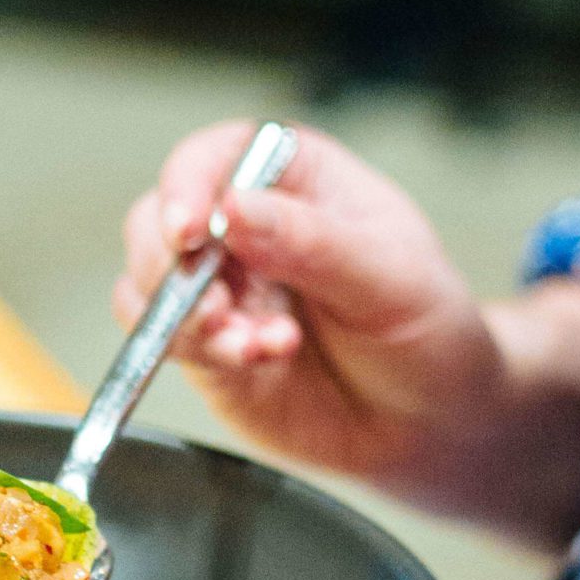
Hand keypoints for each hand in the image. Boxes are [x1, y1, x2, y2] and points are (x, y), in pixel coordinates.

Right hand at [115, 120, 579, 547]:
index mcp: (294, 180)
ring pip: (147, 285)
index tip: (190, 228)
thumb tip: (232, 209)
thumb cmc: (427, 331)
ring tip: (253, 345)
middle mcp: (245, 229)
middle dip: (173, 265)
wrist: (432, 421)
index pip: (217, 157)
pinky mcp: (208, 353)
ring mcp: (221, 292)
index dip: (189, 185)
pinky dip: (194, 352)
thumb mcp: (390, 278)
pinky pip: (165, 343)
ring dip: (185, 318)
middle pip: (159, 220)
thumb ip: (310, 242)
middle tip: (220, 306)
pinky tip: (255, 359)